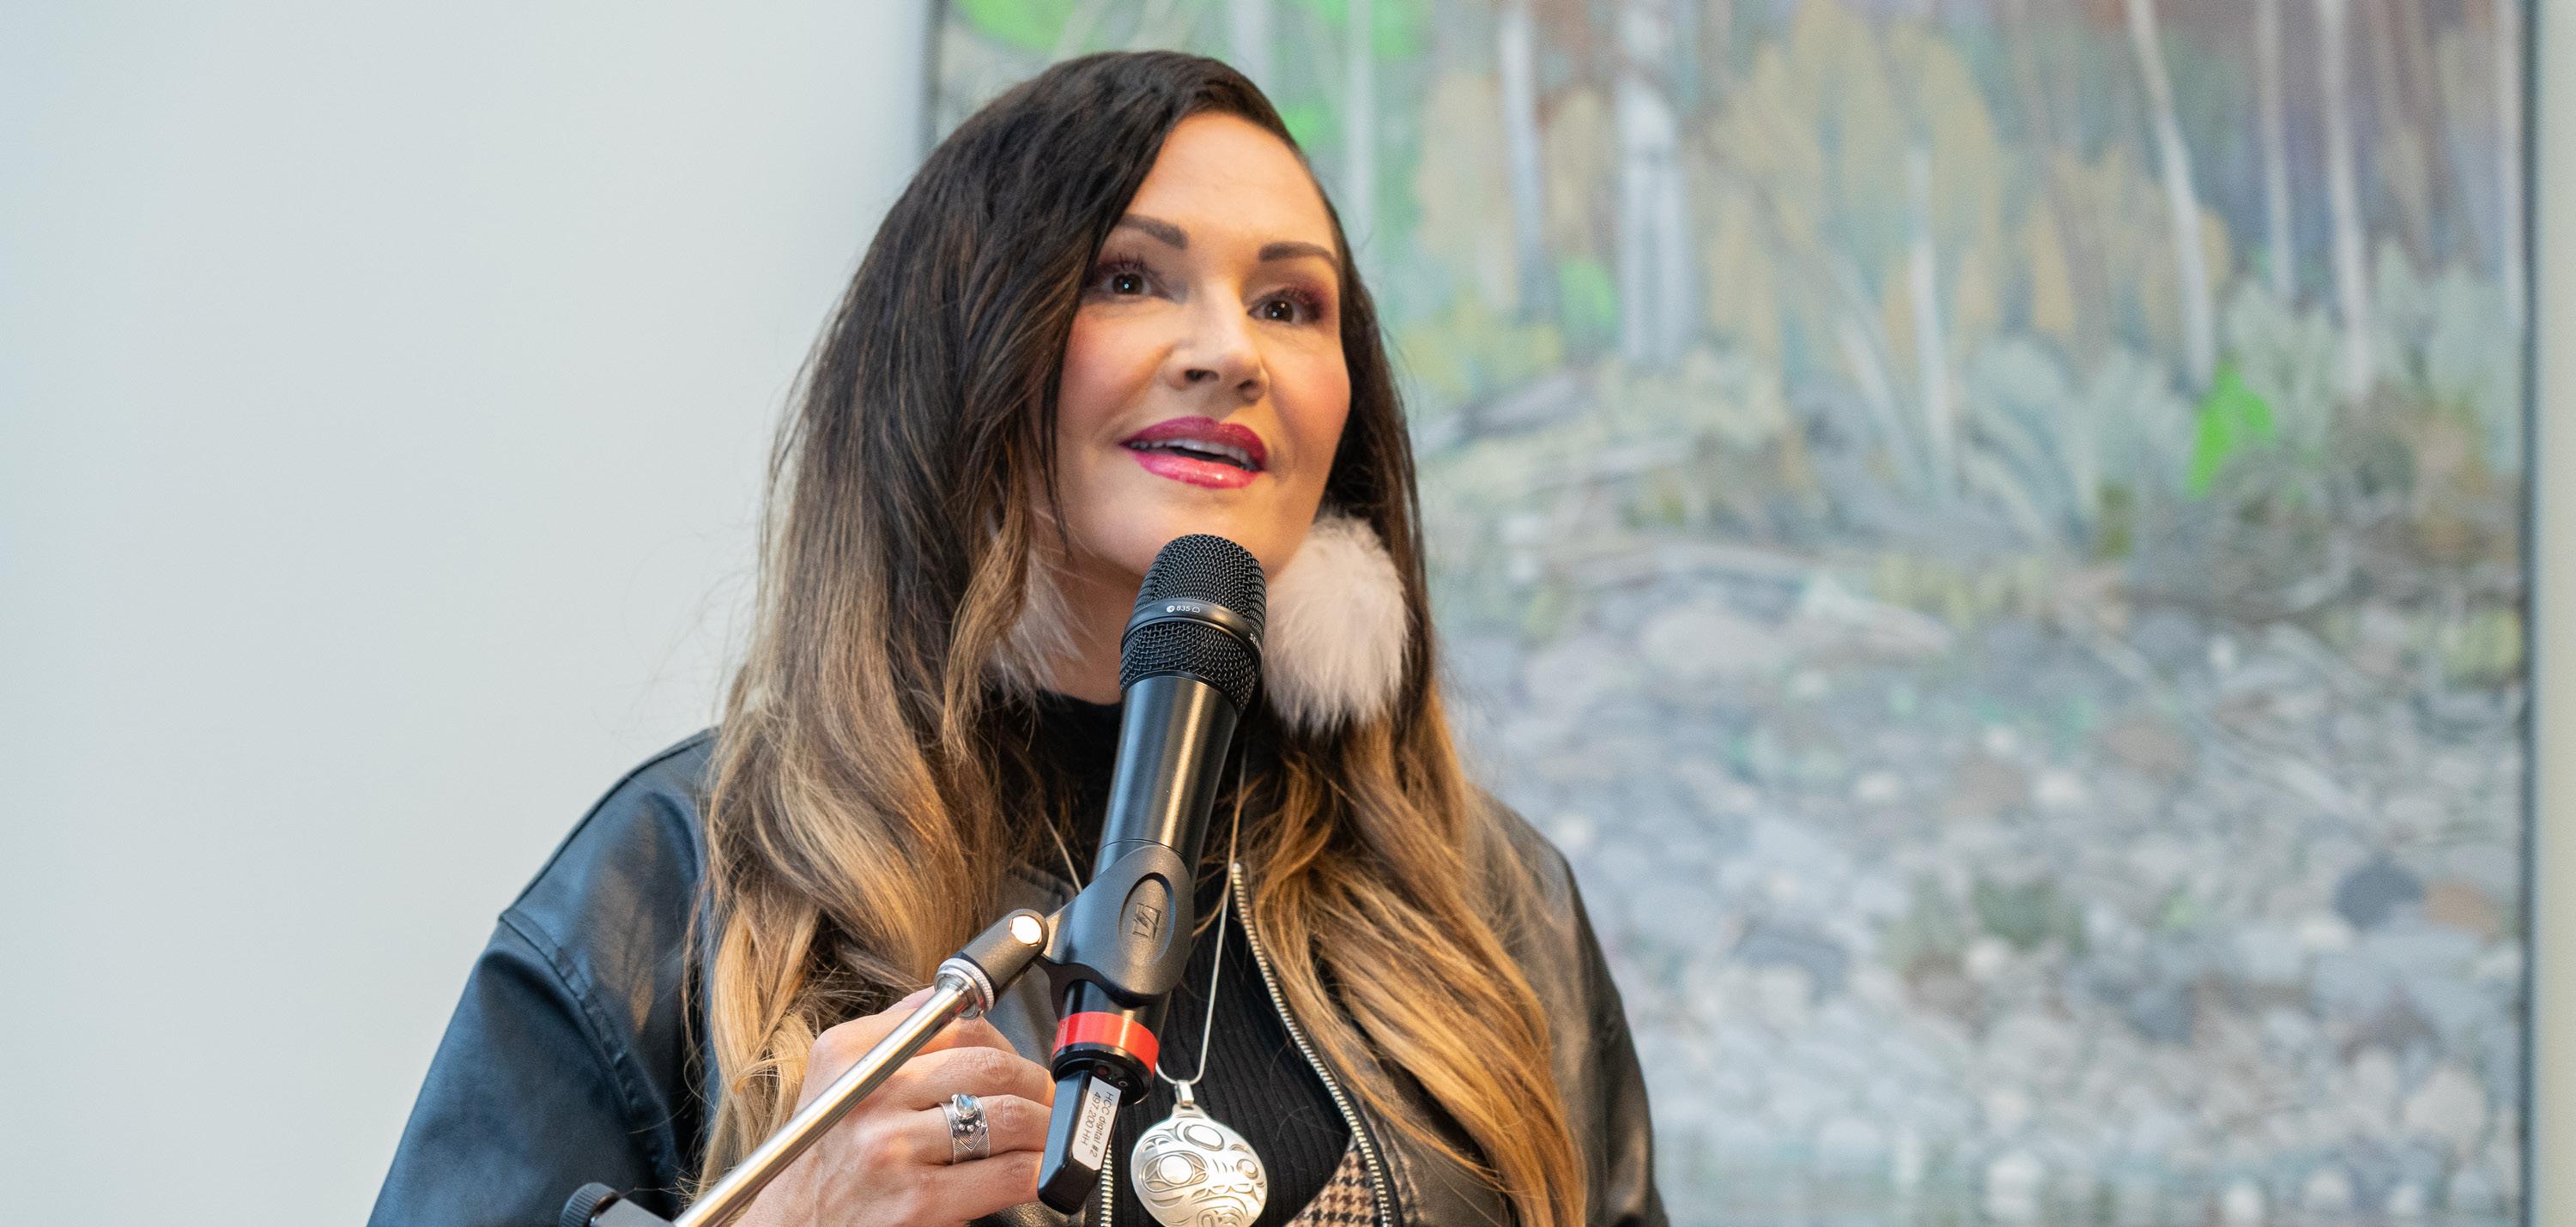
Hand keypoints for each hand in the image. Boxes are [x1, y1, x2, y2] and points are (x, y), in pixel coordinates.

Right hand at [737, 987, 1057, 1225]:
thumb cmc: (818, 1161)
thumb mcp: (835, 1082)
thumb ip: (892, 1036)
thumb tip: (958, 1002)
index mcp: (849, 1053)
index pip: (954, 1020)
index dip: (1002, 1037)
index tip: (1015, 1057)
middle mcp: (869, 1094)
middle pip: (989, 1063)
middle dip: (1035, 1081)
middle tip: (1045, 1098)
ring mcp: (893, 1148)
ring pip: (1008, 1115)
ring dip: (1047, 1124)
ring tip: (1049, 1133)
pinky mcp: (919, 1202)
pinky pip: (1009, 1172)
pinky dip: (1041, 1168)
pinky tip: (1040, 1171)